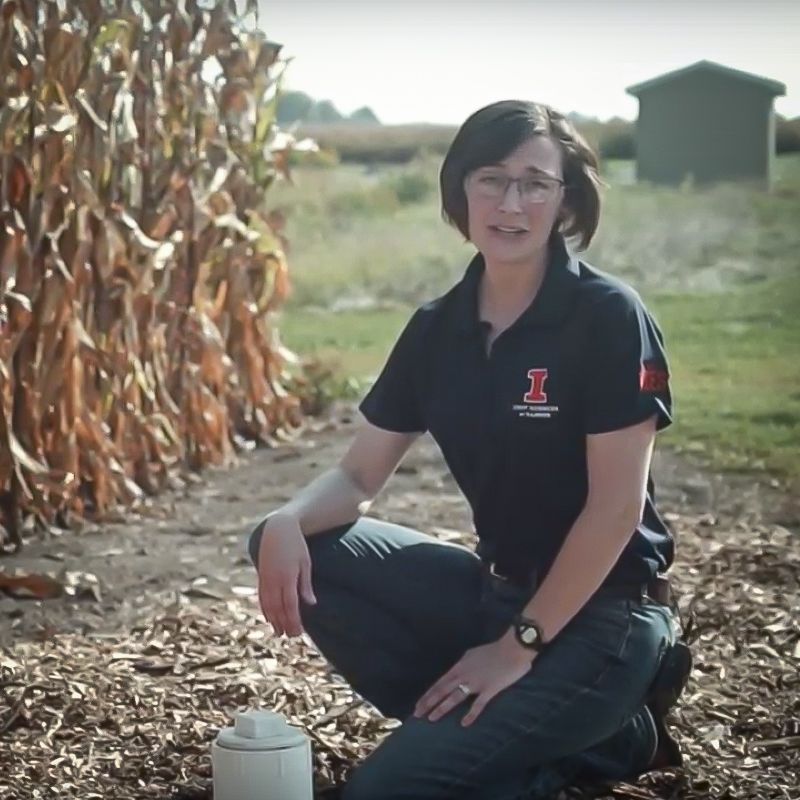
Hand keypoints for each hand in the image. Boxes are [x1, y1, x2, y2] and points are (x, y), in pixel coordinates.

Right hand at [256, 514, 316, 637]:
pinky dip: (265, 609)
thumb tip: (310, 604)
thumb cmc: (296, 545)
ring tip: (280, 632)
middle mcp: (274, 580)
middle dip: (284, 624)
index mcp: (287, 576)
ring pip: (268, 605)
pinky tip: (269, 618)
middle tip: (291, 636)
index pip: (290, 605)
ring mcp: (265, 578)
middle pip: (278, 608)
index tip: (299, 632)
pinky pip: (261, 597)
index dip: (293, 620)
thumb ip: (305, 585)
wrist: (277, 529)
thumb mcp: (305, 563)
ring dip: (273, 620)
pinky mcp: (261, 576)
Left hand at [413, 629, 535, 726]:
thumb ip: (464, 665)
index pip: (440, 683)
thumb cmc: (495, 650)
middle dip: (428, 703)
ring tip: (431, 718)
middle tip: (416, 714)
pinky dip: (470, 714)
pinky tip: (464, 724)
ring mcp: (476, 682)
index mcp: (460, 665)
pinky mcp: (489, 689)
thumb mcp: (473, 655)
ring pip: (455, 697)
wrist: (513, 648)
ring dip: (442, 708)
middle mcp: (464, 674)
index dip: (428, 694)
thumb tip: (457, 674)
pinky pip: (478, 704)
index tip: (418, 704)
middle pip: (442, 690)